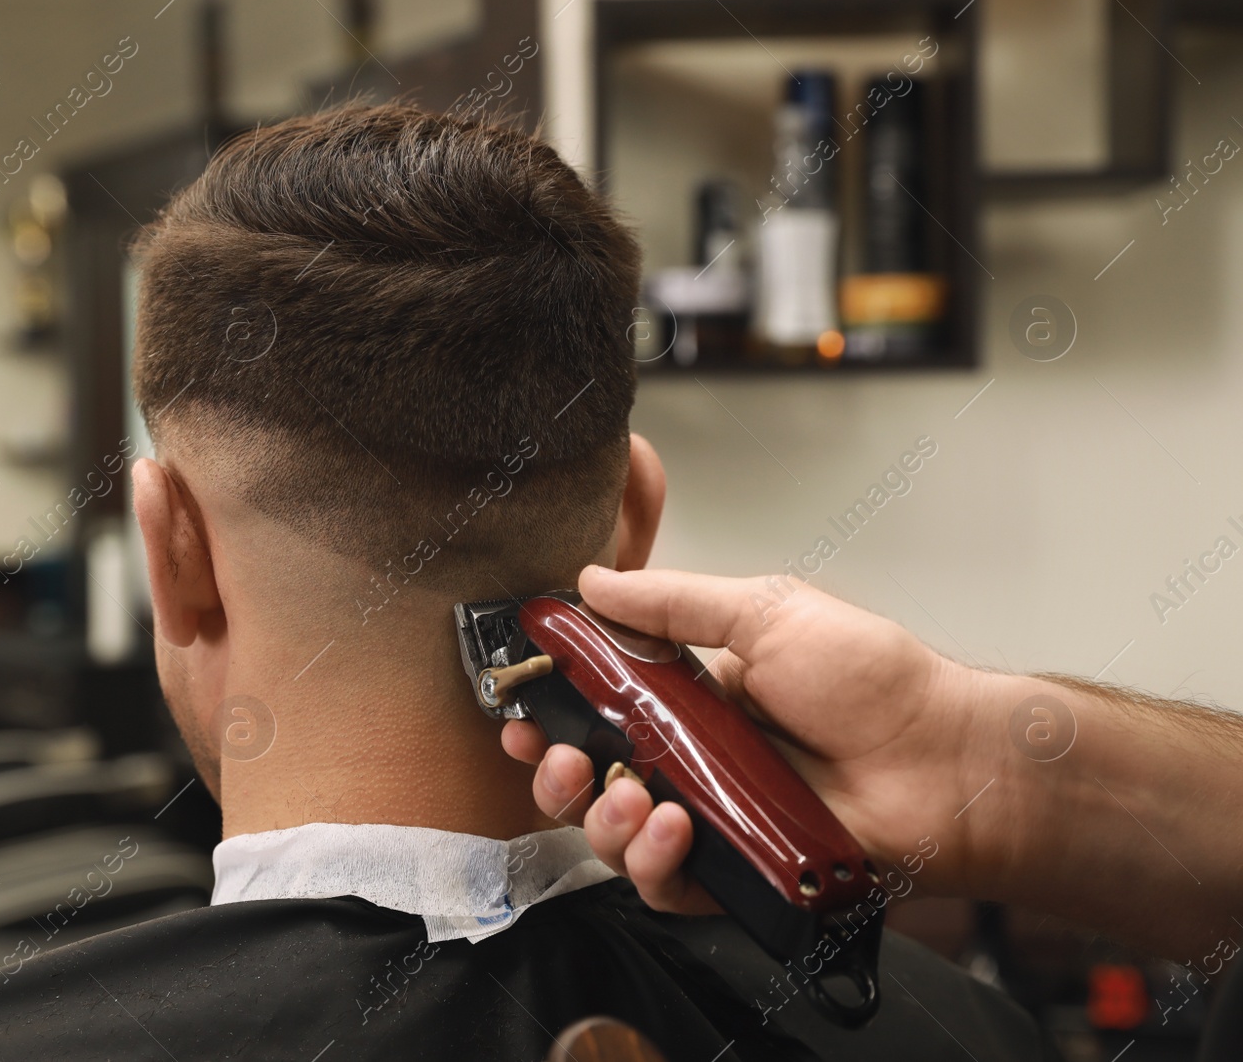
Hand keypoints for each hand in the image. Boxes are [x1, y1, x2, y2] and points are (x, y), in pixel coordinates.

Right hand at [504, 565, 992, 913]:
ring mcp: (713, 820)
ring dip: (603, 820)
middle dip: (554, 773)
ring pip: (618, 838)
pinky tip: (673, 830)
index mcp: (692, 696)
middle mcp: (694, 760)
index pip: (597, 708)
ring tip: (631, 799)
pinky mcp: (735, 874)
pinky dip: (654, 864)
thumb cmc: (874, 682)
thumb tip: (595, 580)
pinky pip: (668, 887)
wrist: (945, 757)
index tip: (521, 709)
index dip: (551, 712)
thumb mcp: (765, 612)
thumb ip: (674, 602)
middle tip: (555, 758)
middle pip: (591, 779)